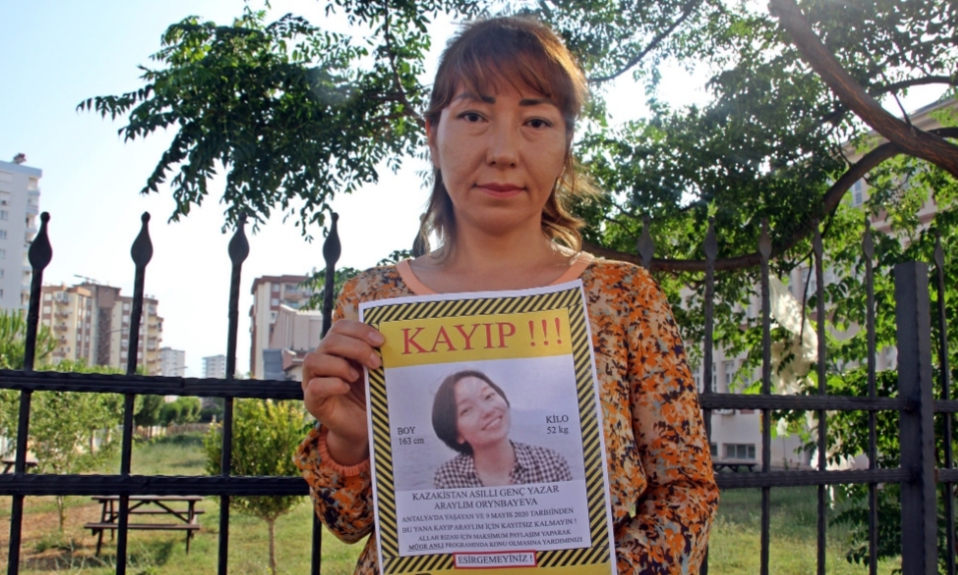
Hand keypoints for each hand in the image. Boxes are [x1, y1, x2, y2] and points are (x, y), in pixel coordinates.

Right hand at [302, 320, 383, 465]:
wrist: (361, 428)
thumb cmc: (368, 396)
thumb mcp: (374, 373)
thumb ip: (376, 357)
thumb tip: (389, 342)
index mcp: (336, 350)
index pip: (340, 328)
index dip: (359, 330)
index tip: (380, 341)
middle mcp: (321, 361)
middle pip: (329, 341)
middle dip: (356, 348)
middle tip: (376, 362)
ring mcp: (313, 381)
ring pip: (313, 360)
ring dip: (339, 365)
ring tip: (357, 377)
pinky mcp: (312, 401)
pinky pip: (314, 387)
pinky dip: (332, 384)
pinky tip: (346, 388)